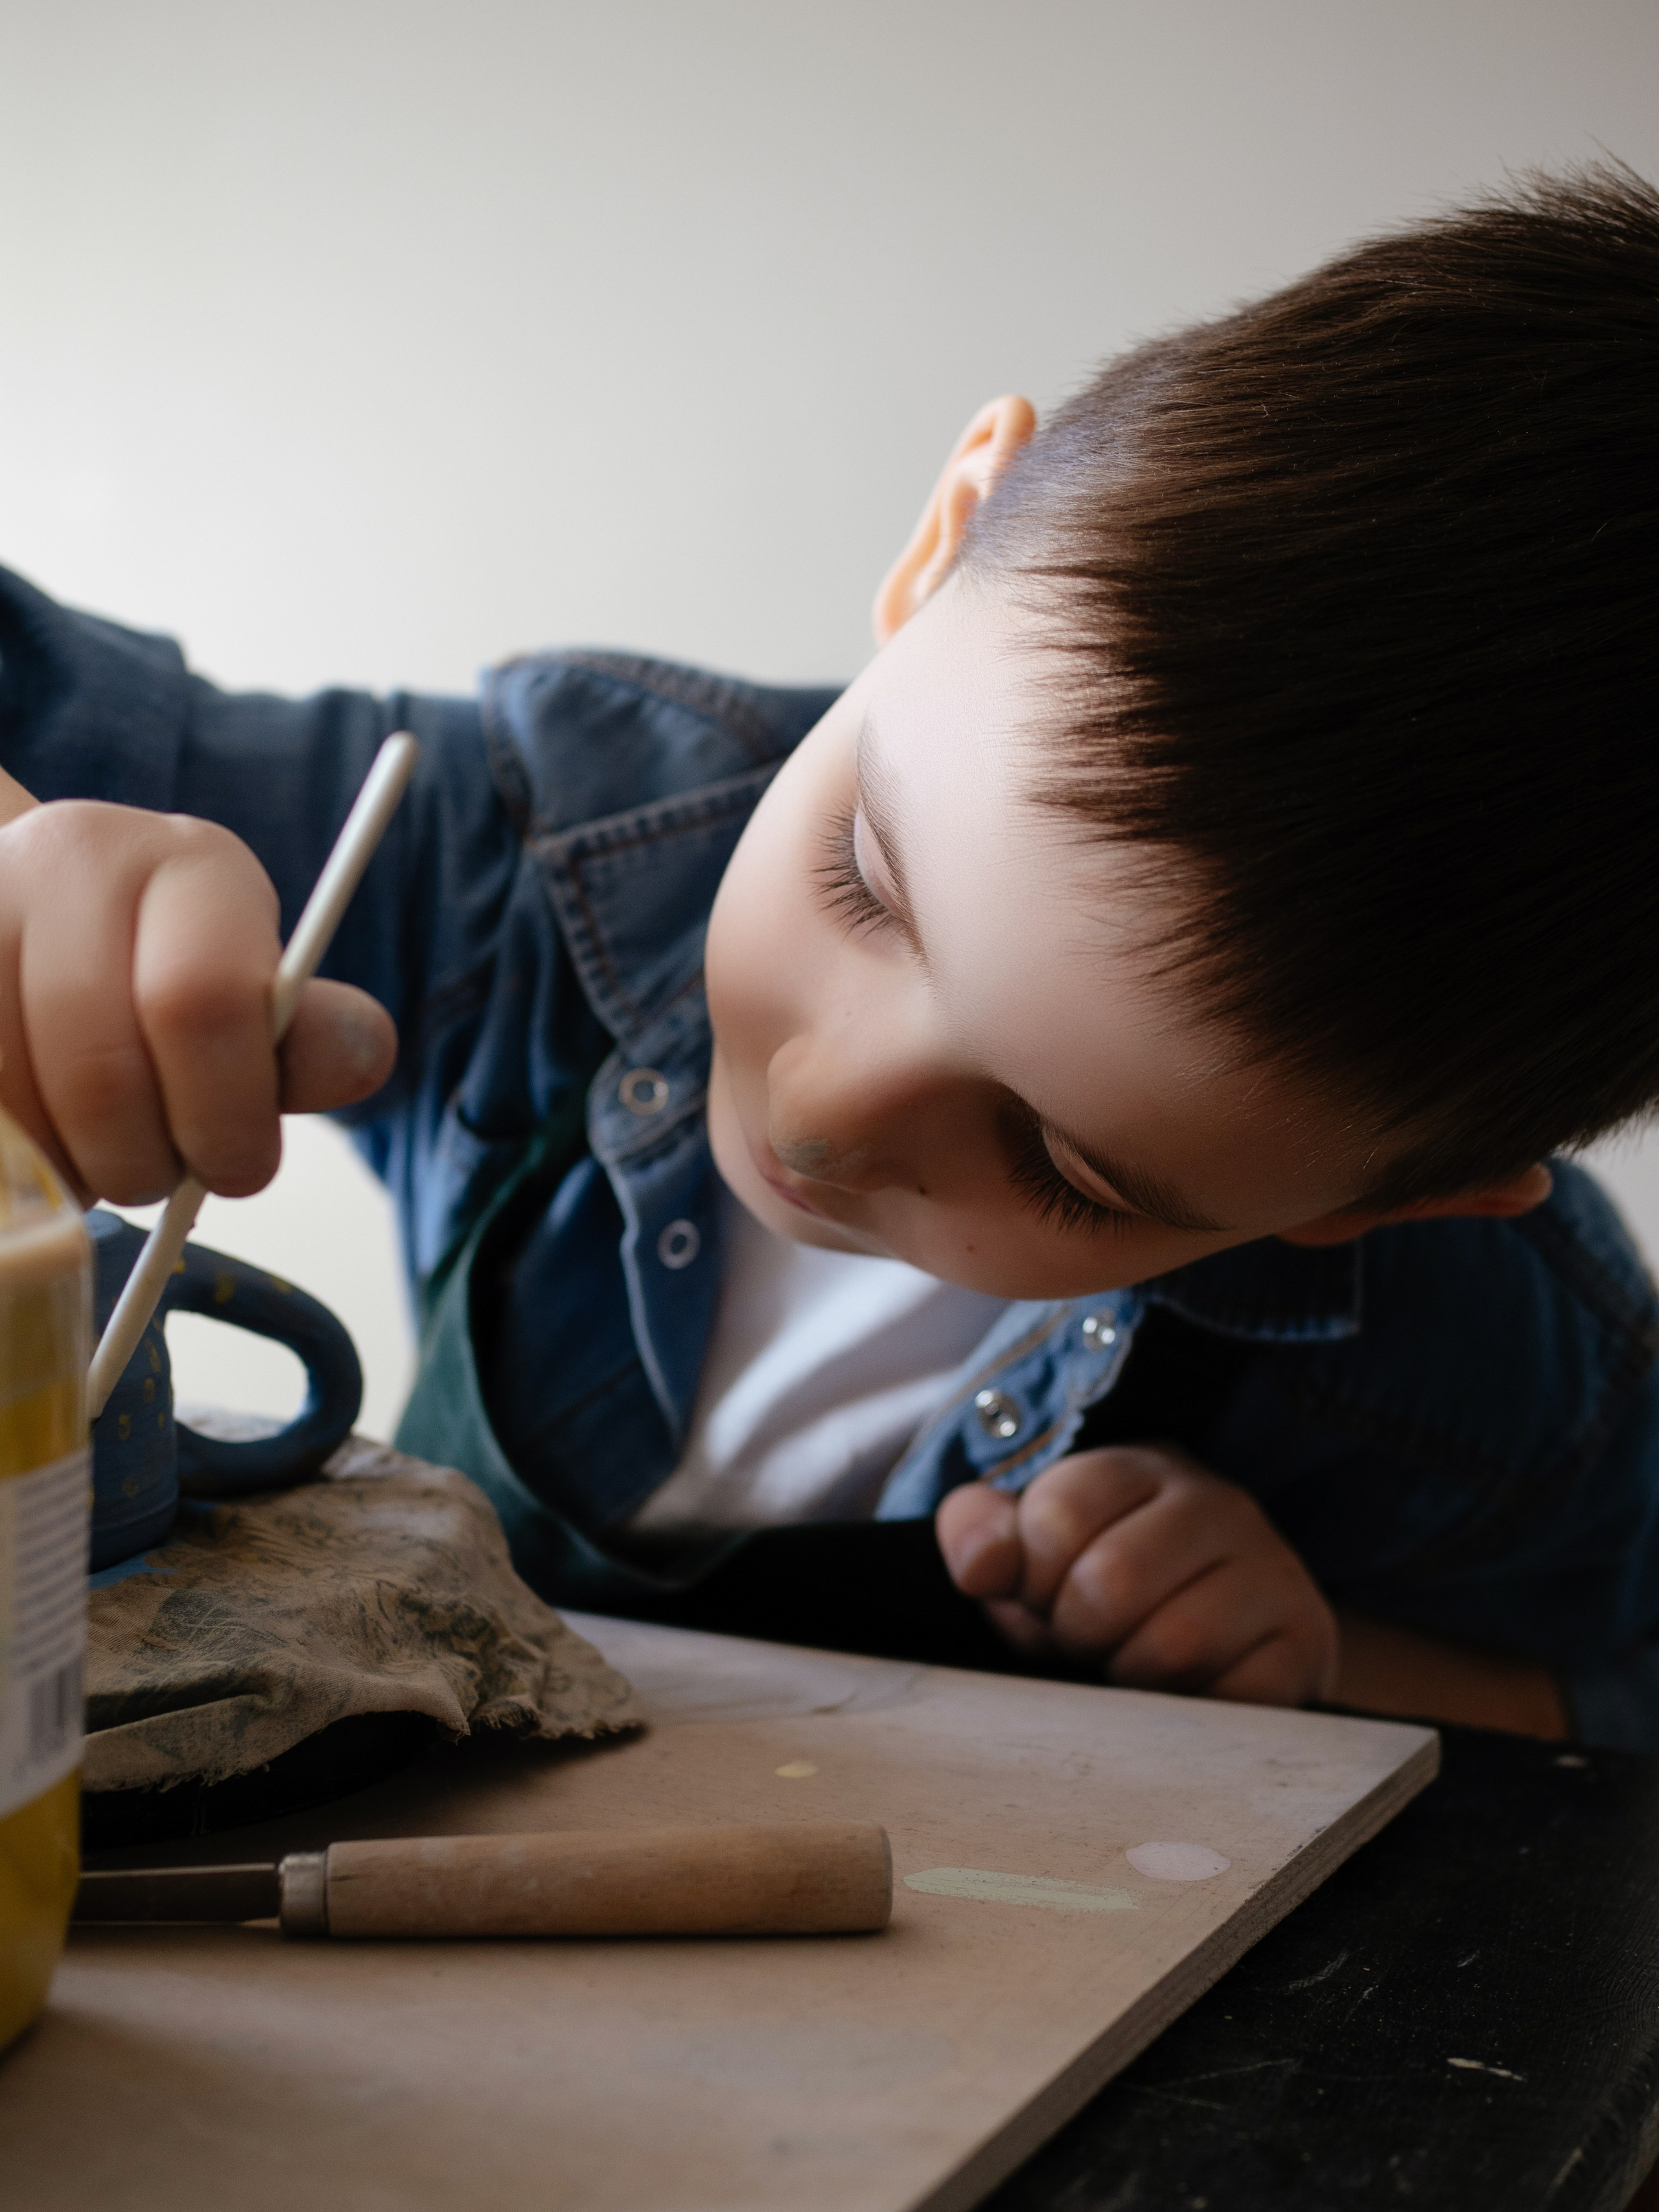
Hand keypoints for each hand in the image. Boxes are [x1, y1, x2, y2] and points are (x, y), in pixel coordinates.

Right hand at [0, 775, 395, 1204]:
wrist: (42, 927)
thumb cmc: (167, 987)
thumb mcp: (256, 1008)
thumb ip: (307, 1047)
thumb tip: (361, 1053)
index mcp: (192, 867)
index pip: (204, 1000)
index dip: (223, 1115)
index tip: (234, 1169)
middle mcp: (74, 857)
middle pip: (100, 1064)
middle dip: (138, 1157)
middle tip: (152, 1177)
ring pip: (14, 1092)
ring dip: (60, 1164)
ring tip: (90, 1155)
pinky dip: (10, 1153)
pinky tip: (37, 1138)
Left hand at [936, 1444, 1338, 1706]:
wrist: (1222, 1641)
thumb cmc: (1106, 1590)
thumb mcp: (1033, 1553)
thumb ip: (982, 1538)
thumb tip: (978, 1568)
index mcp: (1142, 1467)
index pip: (1060, 1510)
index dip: (1028, 1573)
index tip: (1040, 1592)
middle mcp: (1219, 1506)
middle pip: (1111, 1581)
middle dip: (1075, 1631)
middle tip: (1085, 1639)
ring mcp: (1272, 1572)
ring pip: (1174, 1645)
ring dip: (1129, 1675)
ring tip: (1130, 1664)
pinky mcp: (1305, 1644)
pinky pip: (1235, 1698)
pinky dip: (1191, 1715)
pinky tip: (1184, 1694)